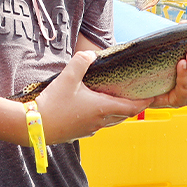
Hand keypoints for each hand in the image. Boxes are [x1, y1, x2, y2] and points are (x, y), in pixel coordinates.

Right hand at [35, 51, 152, 142]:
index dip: (143, 103)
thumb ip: (81, 62)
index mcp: (102, 108)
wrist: (34, 126)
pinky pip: (97, 125)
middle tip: (137, 97)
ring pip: (110, 122)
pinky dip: (103, 117)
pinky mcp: (79, 133)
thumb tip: (90, 53)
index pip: (131, 108)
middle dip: (131, 107)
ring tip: (118, 101)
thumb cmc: (53, 103)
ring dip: (117, 113)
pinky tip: (93, 109)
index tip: (153, 98)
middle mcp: (99, 121)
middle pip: (123, 116)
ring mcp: (90, 129)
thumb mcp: (67, 78)